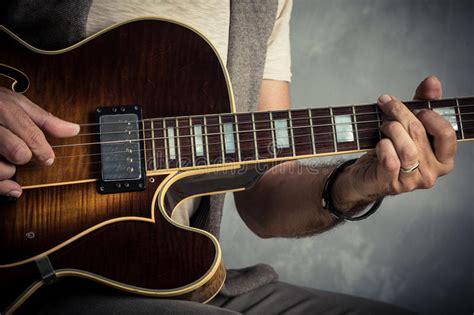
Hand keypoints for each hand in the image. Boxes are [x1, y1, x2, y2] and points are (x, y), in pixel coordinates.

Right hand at [0, 87, 79, 197]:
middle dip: (23, 157)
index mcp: (2, 107)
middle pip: (19, 152)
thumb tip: (74, 130)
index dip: (44, 150)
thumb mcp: (15, 104)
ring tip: (4, 161)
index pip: (32, 135)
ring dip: (7, 171)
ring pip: (3, 169)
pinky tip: (10, 186)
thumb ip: (43, 119)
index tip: (48, 157)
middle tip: (20, 154)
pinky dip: (2, 186)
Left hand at [332, 76, 456, 209]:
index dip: (429, 116)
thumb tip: (432, 81)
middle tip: (387, 104)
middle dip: (400, 114)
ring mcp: (412, 181)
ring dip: (391, 130)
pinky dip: (382, 146)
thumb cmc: (390, 150)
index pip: (446, 133)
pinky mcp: (391, 184)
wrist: (365, 176)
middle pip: (419, 134)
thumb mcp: (408, 125)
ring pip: (407, 149)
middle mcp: (432, 173)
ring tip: (383, 125)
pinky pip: (390, 160)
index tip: (416, 109)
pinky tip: (379, 143)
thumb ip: (423, 103)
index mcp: (444, 159)